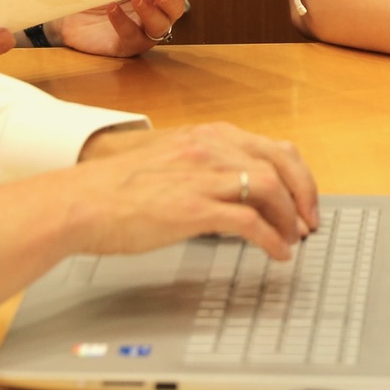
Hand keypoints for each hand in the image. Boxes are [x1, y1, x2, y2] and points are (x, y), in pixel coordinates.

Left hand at [51, 0, 215, 56]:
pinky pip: (130, 38)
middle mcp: (154, 16)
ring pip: (159, 28)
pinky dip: (123, 22)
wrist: (67, 14)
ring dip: (151, 13)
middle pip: (174, 11)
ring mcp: (141, 33)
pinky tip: (114, 9)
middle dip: (171, 0)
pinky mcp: (123, 47)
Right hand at [63, 122, 319, 260]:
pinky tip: (275, 253)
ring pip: (271, 188)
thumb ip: (205, 168)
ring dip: (290, 218)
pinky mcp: (194, 207)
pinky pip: (249, 221)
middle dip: (305, 195)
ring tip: (293, 240)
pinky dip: (271, 239)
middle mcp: (211, 148)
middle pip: (282, 163)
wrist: (80, 202)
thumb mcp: (170, 162)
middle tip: (310, 223)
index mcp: (208, 136)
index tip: (305, 199)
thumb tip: (235, 190)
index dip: (299, 175)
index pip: (274, 147)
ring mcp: (204, 176)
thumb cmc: (117, 189)